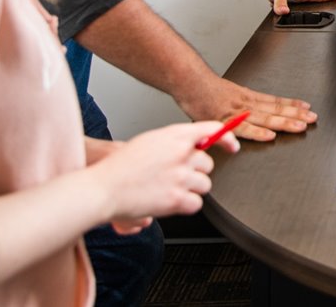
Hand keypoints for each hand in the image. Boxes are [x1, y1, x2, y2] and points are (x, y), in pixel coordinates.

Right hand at [88, 121, 237, 228]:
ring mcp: (181, 176)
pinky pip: (196, 203)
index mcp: (175, 136)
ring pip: (204, 184)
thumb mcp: (150, 141)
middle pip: (208, 164)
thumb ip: (175, 141)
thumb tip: (195, 145)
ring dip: (191, 190)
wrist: (102, 188)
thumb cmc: (121, 166)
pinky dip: (185, 205)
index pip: (212, 130)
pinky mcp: (177, 199)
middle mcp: (181, 154)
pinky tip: (169, 201)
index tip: (232, 146)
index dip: (227, 138)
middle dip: (195, 172)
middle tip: (174, 177)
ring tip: (168, 189)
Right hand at [175, 74, 316, 141]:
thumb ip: (240, 107)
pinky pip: (242, 128)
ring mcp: (236, 112)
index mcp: (247, 97)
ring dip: (284, 123)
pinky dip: (257, 132)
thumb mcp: (228, 94)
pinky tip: (270, 136)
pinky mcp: (224, 120)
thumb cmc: (204, 88)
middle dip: (295, 115)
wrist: (189, 81)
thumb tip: (250, 116)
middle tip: (312, 119)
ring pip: (265, 118)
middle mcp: (246, 103)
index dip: (292, 105)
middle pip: (275, 110)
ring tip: (301, 126)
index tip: (307, 108)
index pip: (275, 101)